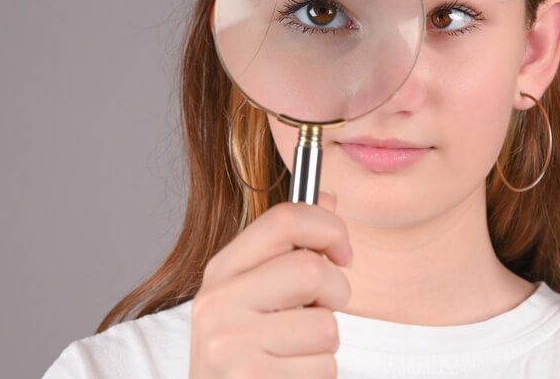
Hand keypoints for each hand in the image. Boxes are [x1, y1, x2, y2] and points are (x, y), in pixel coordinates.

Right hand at [189, 193, 352, 378]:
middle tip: (322, 309)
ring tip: (297, 352)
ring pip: (325, 325)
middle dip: (335, 292)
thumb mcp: (257, 291)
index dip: (328, 228)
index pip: (284, 219)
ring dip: (326, 343)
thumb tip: (327, 197)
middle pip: (311, 269)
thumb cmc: (248, 349)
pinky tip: (290, 376)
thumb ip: (290, 246)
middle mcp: (217, 302)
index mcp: (221, 270)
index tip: (342, 252)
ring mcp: (229, 345)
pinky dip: (319, 375)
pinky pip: (323, 367)